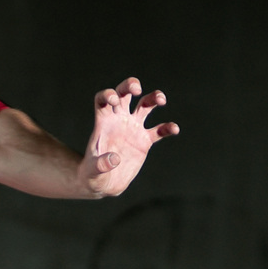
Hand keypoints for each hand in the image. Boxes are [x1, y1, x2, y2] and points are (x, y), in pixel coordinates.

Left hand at [80, 78, 178, 197]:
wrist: (105, 183)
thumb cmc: (93, 174)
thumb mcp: (93, 171)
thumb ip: (101, 164)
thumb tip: (114, 159)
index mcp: (104, 122)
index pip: (103, 99)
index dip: (108, 94)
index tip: (114, 99)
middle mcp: (119, 120)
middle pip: (124, 94)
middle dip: (130, 86)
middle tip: (137, 89)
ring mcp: (133, 128)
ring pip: (145, 105)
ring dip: (154, 98)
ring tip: (162, 100)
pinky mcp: (144, 141)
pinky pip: (158, 130)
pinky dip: (167, 128)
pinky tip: (174, 129)